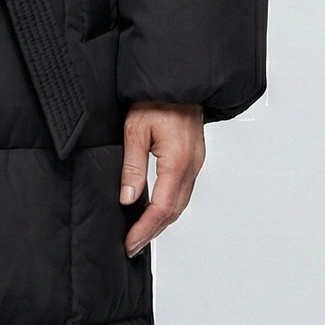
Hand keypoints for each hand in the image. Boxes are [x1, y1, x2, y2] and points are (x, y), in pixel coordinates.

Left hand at [119, 101, 205, 258]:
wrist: (178, 79)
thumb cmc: (156, 98)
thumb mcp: (135, 130)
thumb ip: (132, 166)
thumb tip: (128, 198)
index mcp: (177, 160)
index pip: (162, 207)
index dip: (144, 229)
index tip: (130, 243)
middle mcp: (192, 165)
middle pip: (174, 211)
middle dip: (152, 232)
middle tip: (132, 246)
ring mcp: (196, 162)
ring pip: (181, 203)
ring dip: (162, 221)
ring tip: (141, 234)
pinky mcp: (194, 158)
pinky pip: (184, 190)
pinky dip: (170, 206)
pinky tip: (156, 210)